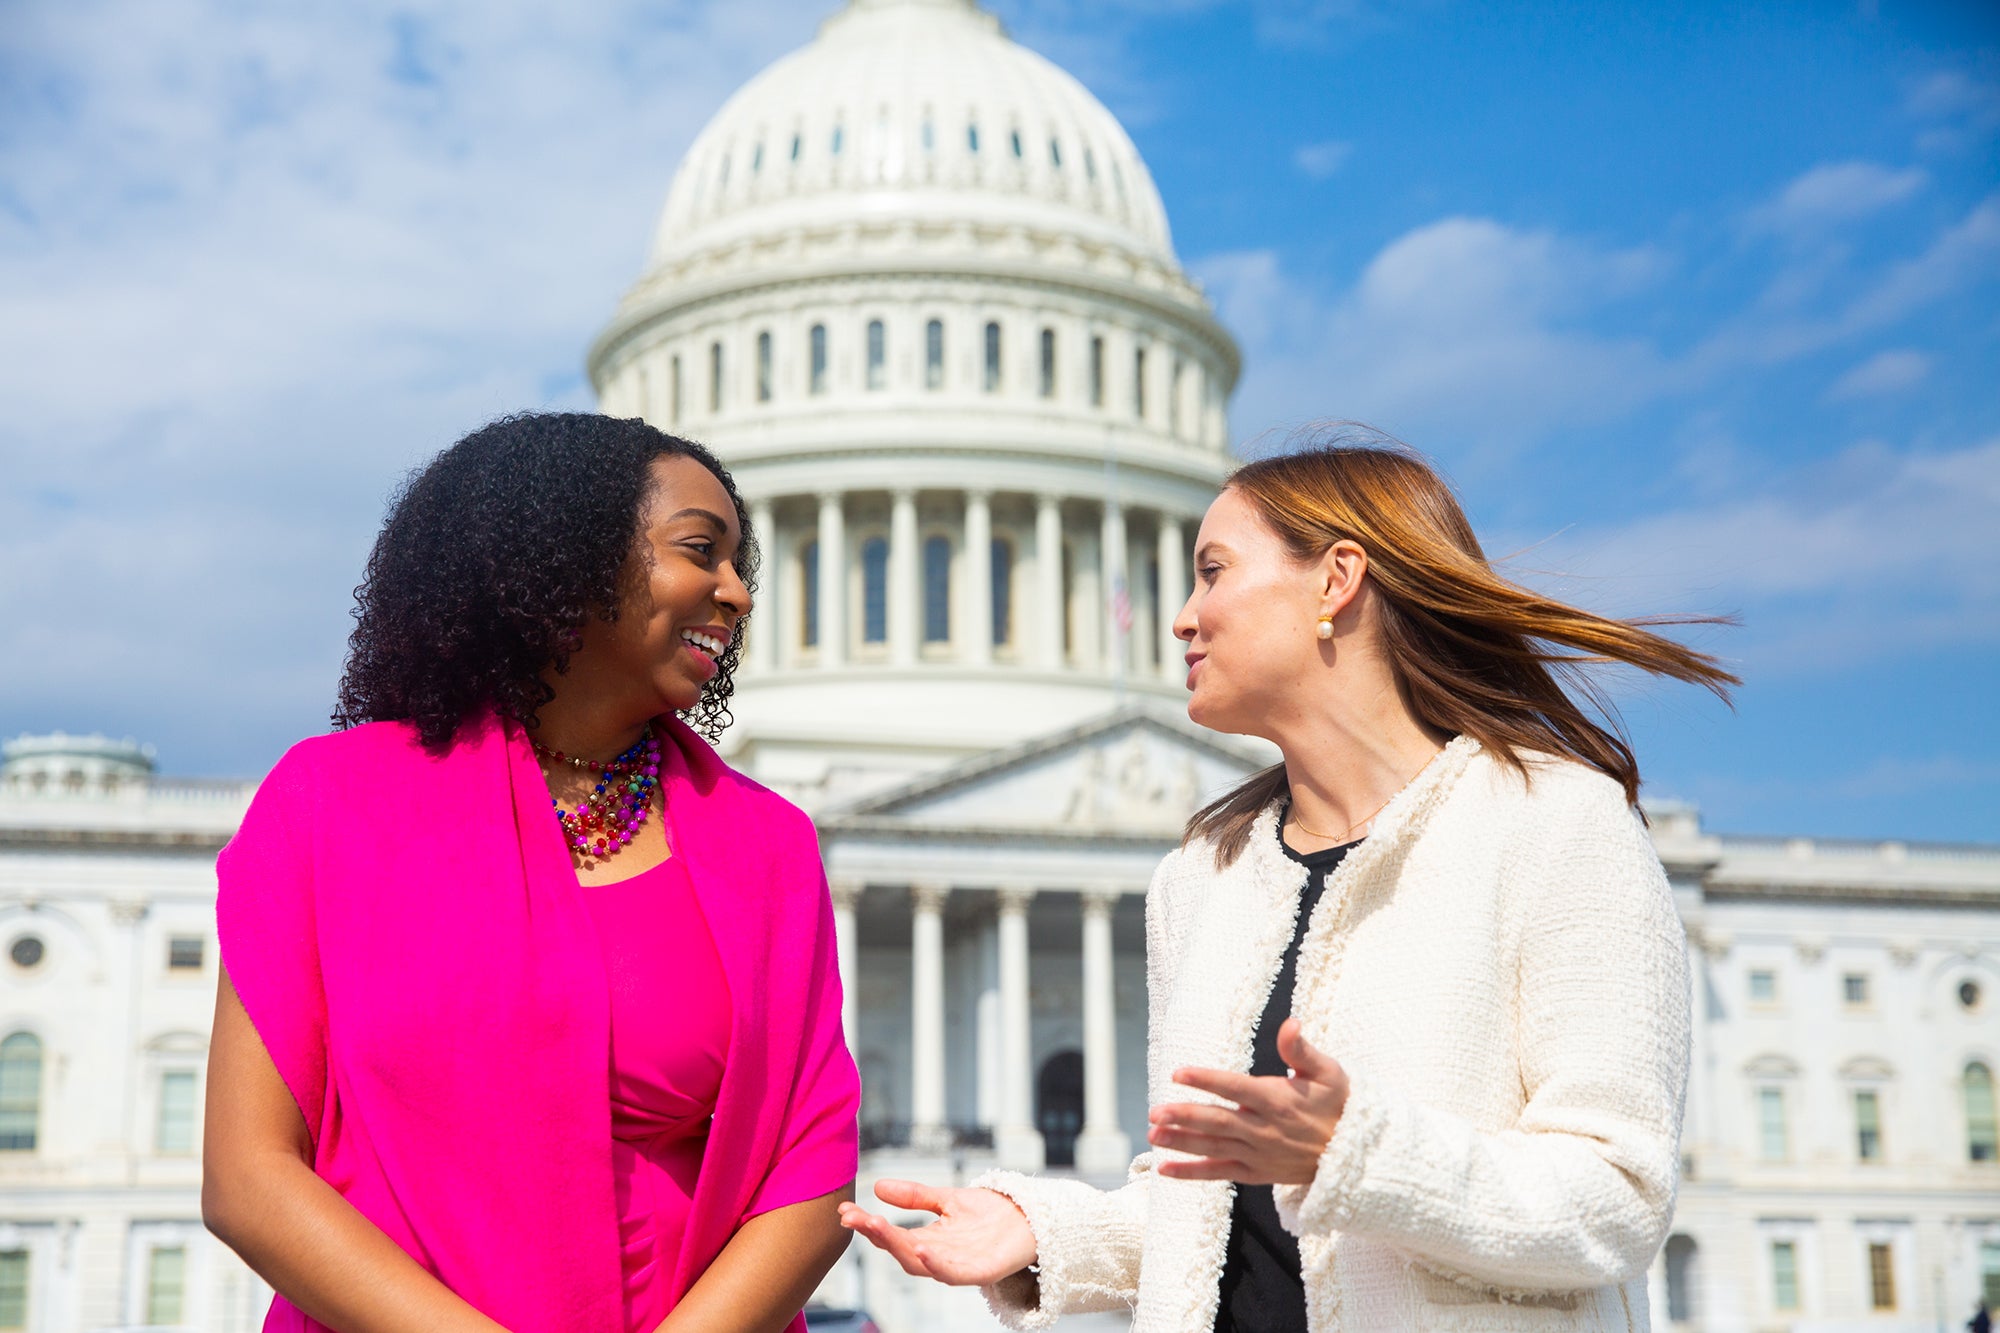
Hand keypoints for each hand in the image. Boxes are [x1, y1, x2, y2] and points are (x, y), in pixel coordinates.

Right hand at [837, 1180, 1037, 1285]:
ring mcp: (958, 1265)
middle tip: (853, 1217)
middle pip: (900, 1249)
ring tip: (877, 1227)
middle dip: (875, 1234)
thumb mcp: (947, 1198)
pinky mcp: (981, 1271)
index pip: (891, 1235)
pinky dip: (937, 1264)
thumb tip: (878, 1186)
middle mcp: (939, 1255)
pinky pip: (955, 1273)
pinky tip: (921, 1249)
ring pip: (921, 1262)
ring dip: (898, 1248)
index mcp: (928, 1240)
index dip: (868, 1224)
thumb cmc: (990, 1214)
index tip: (845, 1209)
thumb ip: (915, 1196)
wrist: (1031, 1219)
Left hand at [1148, 1018, 1349, 1184]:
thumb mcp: (1329, 1072)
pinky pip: (1220, 1172)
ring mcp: (1259, 1154)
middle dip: (1184, 1117)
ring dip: (1182, 1142)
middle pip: (1219, 1122)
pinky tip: (1164, 1169)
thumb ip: (1302, 1050)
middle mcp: (1265, 1129)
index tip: (1178, 1072)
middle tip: (1154, 1112)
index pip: (1236, 1088)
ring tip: (1153, 1134)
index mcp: (1278, 1100)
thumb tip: (1290, 1022)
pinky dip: (1192, 1173)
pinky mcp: (1256, 1173)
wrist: (1356, 1155)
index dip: (1206, 1080)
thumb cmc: (1340, 1106)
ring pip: (1214, 1147)